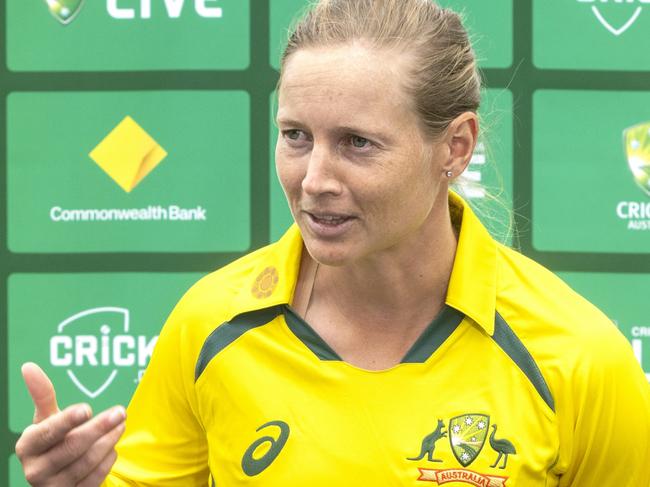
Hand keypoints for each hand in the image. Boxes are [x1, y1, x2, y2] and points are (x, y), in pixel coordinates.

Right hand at [15, 363, 126, 486]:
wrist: (54, 475)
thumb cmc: (52, 439)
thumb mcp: (46, 418)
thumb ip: (42, 394)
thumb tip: (28, 366)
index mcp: (28, 447)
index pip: (47, 433)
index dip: (67, 421)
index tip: (87, 407)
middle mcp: (36, 470)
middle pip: (71, 448)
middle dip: (98, 428)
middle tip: (121, 411)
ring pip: (86, 463)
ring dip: (108, 441)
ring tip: (121, 423)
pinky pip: (95, 479)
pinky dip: (107, 460)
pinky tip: (113, 446)